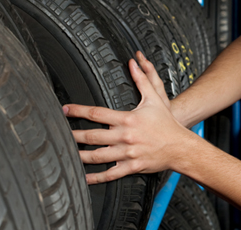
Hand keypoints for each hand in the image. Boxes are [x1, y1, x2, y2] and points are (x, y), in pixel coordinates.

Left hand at [63, 55, 192, 184]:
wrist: (181, 146)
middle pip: (92, 136)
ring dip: (80, 156)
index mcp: (127, 119)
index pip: (97, 114)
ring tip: (67, 154)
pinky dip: (96, 177)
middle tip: (59, 134)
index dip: (78, 111)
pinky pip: (110, 173)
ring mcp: (127, 153)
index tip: (66, 110)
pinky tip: (85, 177)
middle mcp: (125, 137)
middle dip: (73, 135)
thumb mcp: (155, 99)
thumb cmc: (167, 123)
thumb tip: (134, 63)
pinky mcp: (131, 166)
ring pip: (97, 156)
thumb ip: (142, 80)